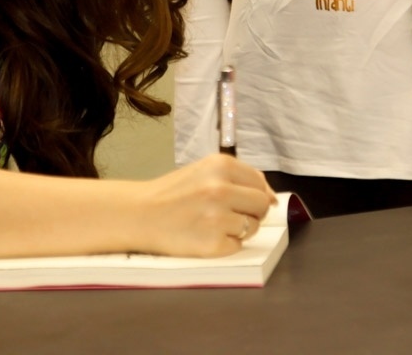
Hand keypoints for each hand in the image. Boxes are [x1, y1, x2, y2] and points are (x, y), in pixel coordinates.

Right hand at [133, 153, 275, 257]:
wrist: (140, 214)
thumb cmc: (172, 194)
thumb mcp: (204, 172)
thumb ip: (238, 179)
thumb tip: (271, 198)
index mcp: (221, 165)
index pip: (260, 183)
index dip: (256, 194)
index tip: (245, 202)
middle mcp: (221, 189)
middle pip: (262, 205)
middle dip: (253, 213)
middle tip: (230, 215)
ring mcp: (218, 217)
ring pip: (253, 227)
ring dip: (238, 229)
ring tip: (212, 224)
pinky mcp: (212, 243)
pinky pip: (237, 246)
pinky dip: (225, 244)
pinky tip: (205, 236)